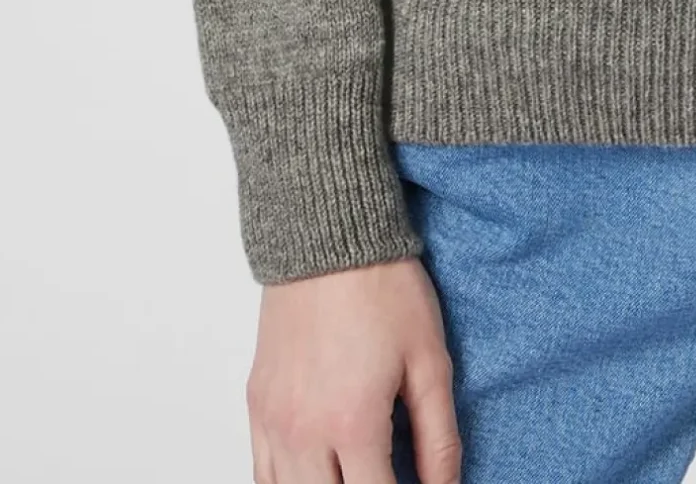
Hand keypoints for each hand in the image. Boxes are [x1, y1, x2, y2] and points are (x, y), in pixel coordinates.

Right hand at [247, 254, 460, 483]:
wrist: (327, 236)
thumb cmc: (383, 289)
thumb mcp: (429, 360)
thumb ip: (438, 436)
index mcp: (353, 425)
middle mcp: (304, 433)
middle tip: (386, 476)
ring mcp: (274, 422)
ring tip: (355, 473)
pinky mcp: (257, 405)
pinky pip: (260, 473)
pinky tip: (314, 476)